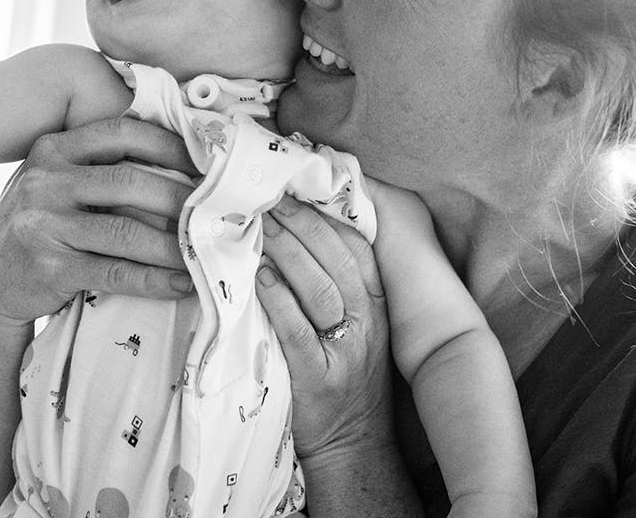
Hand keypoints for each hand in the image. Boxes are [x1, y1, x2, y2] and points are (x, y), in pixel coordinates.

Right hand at [0, 116, 198, 329]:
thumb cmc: (39, 227)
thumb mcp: (54, 182)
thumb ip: (95, 166)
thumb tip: (177, 163)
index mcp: (51, 149)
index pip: (119, 132)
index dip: (168, 144)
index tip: (203, 159)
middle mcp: (44, 182)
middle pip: (128, 182)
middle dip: (179, 197)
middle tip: (216, 209)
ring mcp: (44, 225)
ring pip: (126, 232)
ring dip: (174, 245)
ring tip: (206, 251)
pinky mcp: (50, 268)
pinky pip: (115, 273)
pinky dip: (154, 280)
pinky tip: (181, 283)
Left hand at [256, 194, 394, 457]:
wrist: (353, 448)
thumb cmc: (346, 380)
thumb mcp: (357, 329)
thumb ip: (337, 285)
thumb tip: (298, 232)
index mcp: (376, 307)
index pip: (359, 249)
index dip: (329, 215)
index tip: (299, 187)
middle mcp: (367, 325)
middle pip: (338, 260)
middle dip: (303, 223)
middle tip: (269, 197)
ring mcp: (345, 352)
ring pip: (320, 288)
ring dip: (287, 251)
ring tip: (260, 225)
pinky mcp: (318, 379)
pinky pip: (298, 330)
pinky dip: (278, 299)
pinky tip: (259, 276)